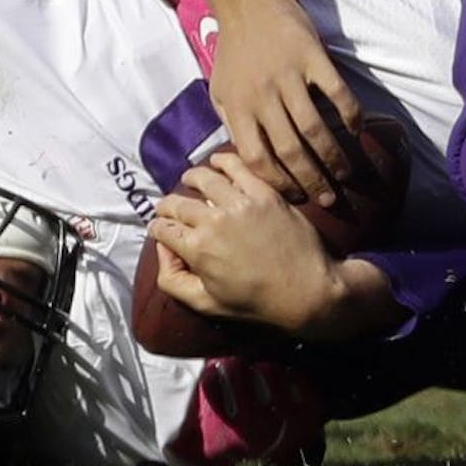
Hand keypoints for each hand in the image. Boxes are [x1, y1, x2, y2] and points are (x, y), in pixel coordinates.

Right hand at [147, 150, 342, 333]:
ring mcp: (239, 203)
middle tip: (171, 209)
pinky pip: (235, 165)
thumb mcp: (205, 303)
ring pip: (201, 177)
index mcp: (197, 249)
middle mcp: (213, 221)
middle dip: (167, 206)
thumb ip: (172, 280)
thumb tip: (162, 250)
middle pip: (176, 202)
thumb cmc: (256, 302)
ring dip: (189, 179)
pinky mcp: (263, 193)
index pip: (161, 228)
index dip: (157, 229)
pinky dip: (220, 161)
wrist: (307, 291)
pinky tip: (216, 163)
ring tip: (189, 180)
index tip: (163, 230)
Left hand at [177, 0, 361, 204]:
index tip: (292, 197)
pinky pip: (337, 93)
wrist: (248, 2)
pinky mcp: (313, 58)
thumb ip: (232, 124)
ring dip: (333, 157)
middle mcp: (262, 96)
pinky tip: (358, 130)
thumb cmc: (235, 50)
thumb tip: (248, 161)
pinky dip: (350, 114)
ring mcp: (289, 77)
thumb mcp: (220, 90)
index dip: (276, 183)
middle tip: (327, 200)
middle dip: (310, 181)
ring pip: (314, 129)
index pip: (256, 159)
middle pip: (289, 151)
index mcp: (237, 108)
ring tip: (346, 175)